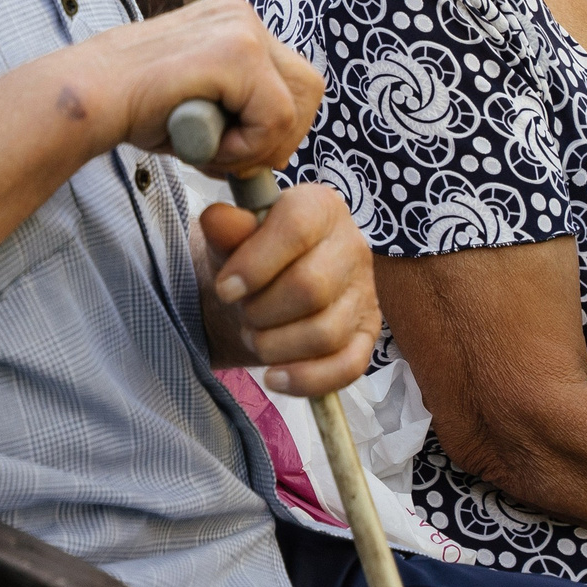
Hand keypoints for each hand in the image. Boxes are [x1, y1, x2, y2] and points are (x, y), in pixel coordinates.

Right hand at [83, 0, 324, 176]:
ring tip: (212, 149)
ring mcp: (242, 29)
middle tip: (233, 157)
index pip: (293, 80)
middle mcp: (243, 16)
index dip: (275, 126)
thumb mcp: (200, 99)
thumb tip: (277, 148)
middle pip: (309, 89)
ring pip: (295, 106)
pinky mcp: (236, 52)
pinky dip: (244, 146)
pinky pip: (273, 117)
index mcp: (235, 23)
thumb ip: (237, 108)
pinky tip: (202, 142)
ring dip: (258, 144)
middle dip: (278, 136)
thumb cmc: (132, 107)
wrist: (88, 96)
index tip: (236, 148)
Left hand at [201, 186, 378, 395]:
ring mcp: (365, 293)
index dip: (255, 264)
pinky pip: (347, 367)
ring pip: (326, 333)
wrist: (261, 291)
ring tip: (254, 336)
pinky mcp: (368, 334)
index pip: (297, 229)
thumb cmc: (248, 257)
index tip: (224, 289)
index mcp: (321, 208)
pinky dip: (306, 379)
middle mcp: (352, 246)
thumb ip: (224, 229)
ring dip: (276, 346)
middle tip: (242, 313)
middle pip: (311, 288)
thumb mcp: (228, 239)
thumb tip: (218, 219)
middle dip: (262, 311)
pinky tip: (274, 377)